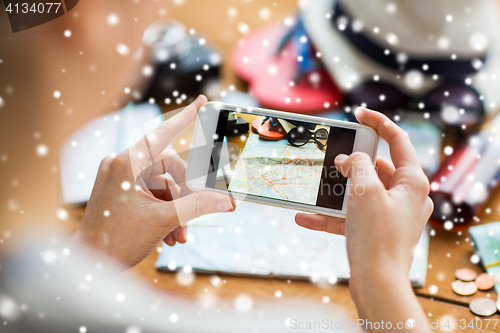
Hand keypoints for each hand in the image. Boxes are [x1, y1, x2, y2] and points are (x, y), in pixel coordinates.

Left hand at [71, 95, 234, 268]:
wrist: (89, 264)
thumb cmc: (116, 240)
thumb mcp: (164, 220)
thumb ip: (197, 206)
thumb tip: (226, 201)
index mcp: (127, 164)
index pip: (162, 134)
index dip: (185, 118)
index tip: (201, 101)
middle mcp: (121, 165)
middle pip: (168, 169)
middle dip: (183, 196)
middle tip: (192, 219)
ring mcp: (119, 178)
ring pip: (161, 185)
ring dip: (175, 210)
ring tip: (180, 235)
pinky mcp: (119, 190)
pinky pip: (150, 194)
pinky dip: (163, 211)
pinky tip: (170, 234)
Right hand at [295, 107, 432, 328]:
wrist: (377, 284)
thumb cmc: (377, 236)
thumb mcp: (365, 190)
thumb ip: (357, 165)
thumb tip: (349, 160)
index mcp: (412, 181)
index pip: (398, 140)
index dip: (379, 122)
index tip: (359, 113)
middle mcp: (406, 196)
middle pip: (378, 167)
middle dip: (352, 162)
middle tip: (334, 156)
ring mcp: (392, 214)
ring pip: (362, 191)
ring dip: (338, 190)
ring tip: (317, 186)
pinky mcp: (377, 230)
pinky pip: (353, 215)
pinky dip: (332, 215)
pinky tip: (306, 216)